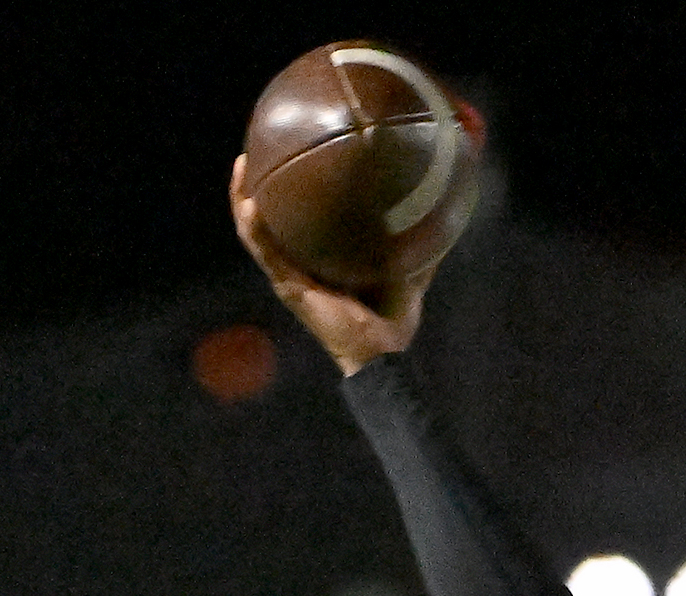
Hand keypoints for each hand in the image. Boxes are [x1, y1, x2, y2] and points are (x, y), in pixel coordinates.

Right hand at [228, 153, 439, 374]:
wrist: (383, 355)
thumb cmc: (391, 320)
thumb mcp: (408, 271)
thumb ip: (418, 243)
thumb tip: (444, 211)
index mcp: (321, 259)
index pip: (298, 219)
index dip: (289, 190)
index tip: (288, 152)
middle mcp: (300, 264)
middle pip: (269, 220)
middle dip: (257, 186)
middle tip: (254, 150)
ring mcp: (290, 276)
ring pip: (256, 232)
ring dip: (243, 198)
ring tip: (240, 166)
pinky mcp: (289, 287)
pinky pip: (265, 252)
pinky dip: (254, 228)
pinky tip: (250, 203)